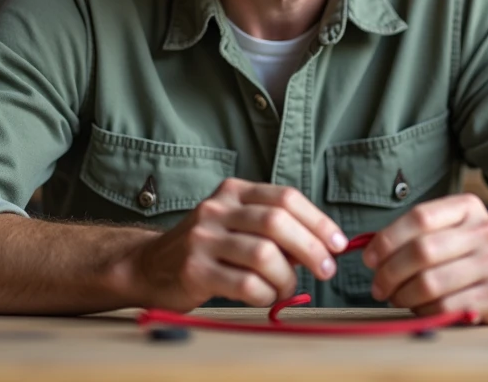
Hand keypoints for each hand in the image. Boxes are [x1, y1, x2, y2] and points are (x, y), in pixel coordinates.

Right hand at [121, 178, 347, 311]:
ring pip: (264, 256)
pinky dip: (264, 295)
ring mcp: (203, 238)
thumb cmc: (208, 248)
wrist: (150, 266)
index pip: (286, 198)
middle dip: (311, 249)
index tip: (338, 244)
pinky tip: (264, 297)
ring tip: (286, 288)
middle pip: (278, 223)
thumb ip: (273, 229)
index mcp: (234, 191)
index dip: (318, 221)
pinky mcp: (193, 270)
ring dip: (287, 278)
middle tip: (325, 270)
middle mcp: (217, 208)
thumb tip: (322, 246)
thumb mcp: (236, 224)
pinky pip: (245, 285)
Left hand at [362, 193, 487, 323]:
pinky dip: (424, 310)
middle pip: (422, 251)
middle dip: (390, 272)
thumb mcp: (452, 227)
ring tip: (395, 297)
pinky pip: (446, 306)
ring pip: (430, 283)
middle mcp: (484, 232)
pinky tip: (419, 307)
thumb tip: (367, 248)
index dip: (387, 239)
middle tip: (378, 285)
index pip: (419, 218)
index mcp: (467, 207)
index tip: (370, 258)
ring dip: (402, 295)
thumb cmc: (472, 249)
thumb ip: (415, 232)